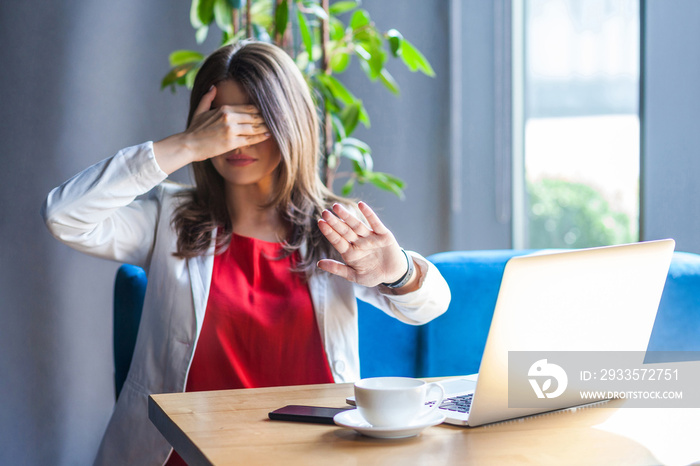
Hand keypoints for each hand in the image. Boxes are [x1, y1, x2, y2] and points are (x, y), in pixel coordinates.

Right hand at [153, 85, 270, 173]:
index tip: (269, 111)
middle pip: (254, 117)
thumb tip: (213, 86)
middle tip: (279, 118)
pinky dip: (261, 137)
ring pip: (255, 127)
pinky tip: (268, 135)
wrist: (188, 145)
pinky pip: (251, 139)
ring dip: (266, 127)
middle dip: (267, 118)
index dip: (261, 110)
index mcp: (224, 109)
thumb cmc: (194, 129)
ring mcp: (231, 130)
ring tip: (276, 127)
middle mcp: (229, 117)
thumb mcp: (200, 110)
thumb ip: (208, 97)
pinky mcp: (232, 142)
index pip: (248, 108)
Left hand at [317, 202, 409, 287]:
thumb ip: (338, 269)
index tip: (320, 222)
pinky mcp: (383, 235)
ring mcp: (370, 238)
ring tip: (336, 207)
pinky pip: (375, 223)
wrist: (393, 274)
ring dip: (347, 216)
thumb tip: (319, 264)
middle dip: (335, 222)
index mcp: (350, 252)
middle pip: (345, 230)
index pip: (337, 240)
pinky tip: (361, 205)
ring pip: (357, 225)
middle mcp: (358, 243)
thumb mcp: (355, 276)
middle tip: (325, 212)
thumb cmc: (373, 275)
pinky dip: (369, 214)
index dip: (329, 232)